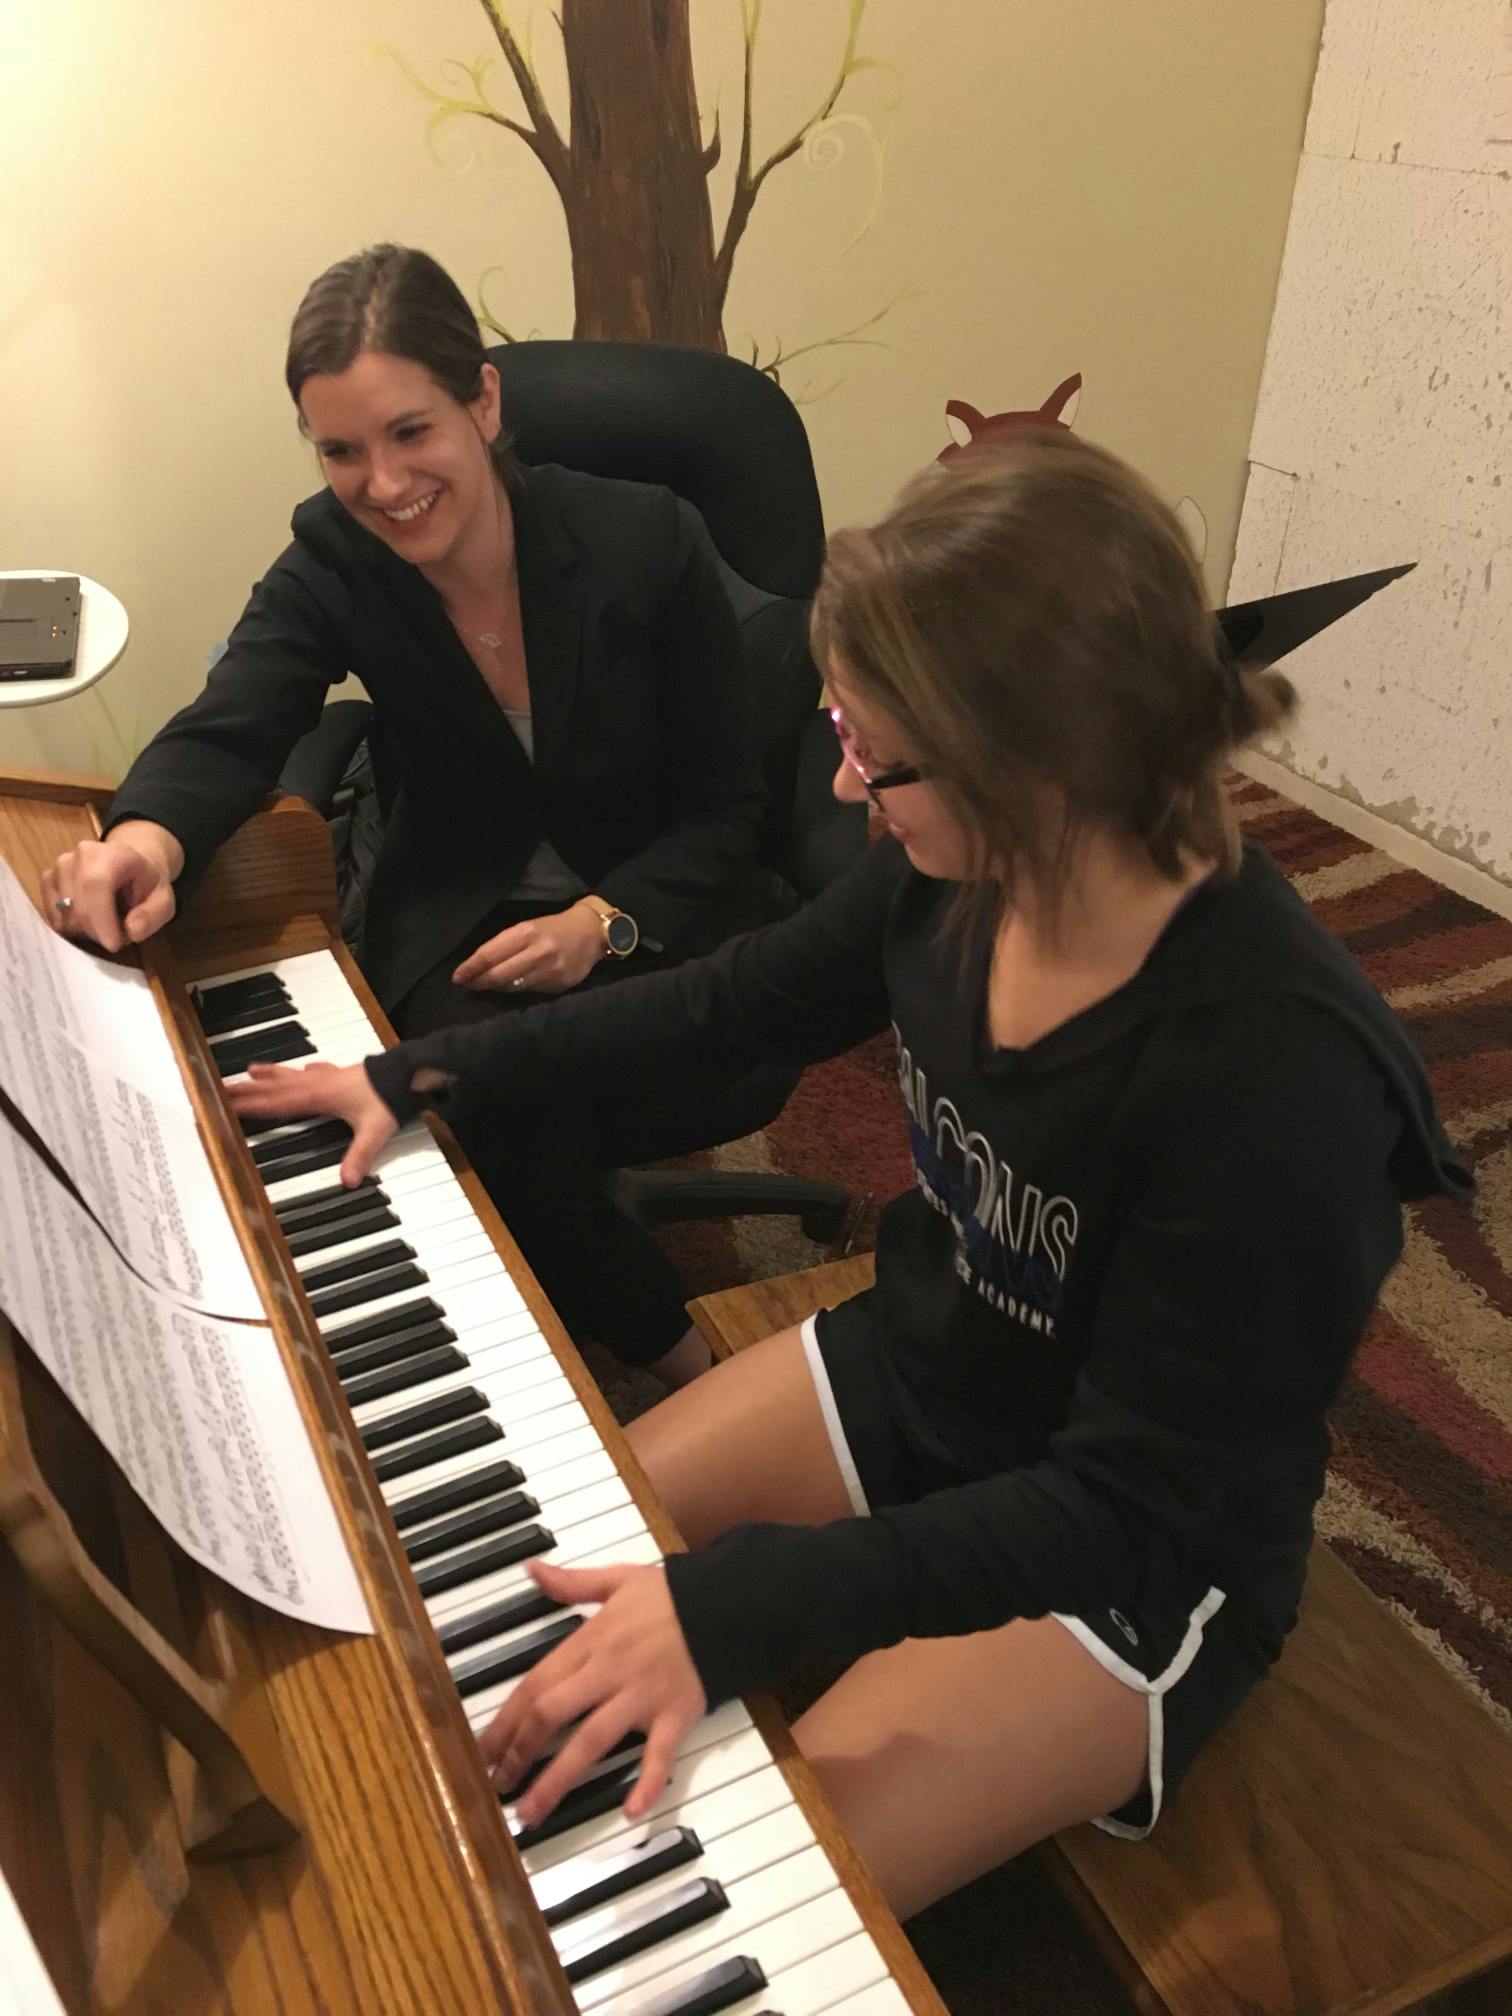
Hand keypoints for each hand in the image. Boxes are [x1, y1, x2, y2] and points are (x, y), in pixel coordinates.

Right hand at [41, 821, 184, 951]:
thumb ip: (153, 915)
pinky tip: (89, 920)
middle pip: (77, 907)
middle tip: (119, 934)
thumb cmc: (146, 882)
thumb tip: (132, 931)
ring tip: (106, 922)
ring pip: (63, 916)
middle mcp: (79, 856)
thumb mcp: (164, 899)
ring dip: (85, 931)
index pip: (95, 886)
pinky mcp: (47, 879)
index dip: (101, 920)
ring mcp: (59, 867)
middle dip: (99, 931)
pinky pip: (53, 916)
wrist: (128, 862)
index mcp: (112, 854)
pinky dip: (71, 927)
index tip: (113, 945)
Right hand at [223, 1060, 397, 1184]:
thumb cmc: (389, 1098)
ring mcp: (329, 1077)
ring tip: (251, 1070)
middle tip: (224, 1087)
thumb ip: (359, 1157)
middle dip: (250, 1089)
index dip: (253, 1105)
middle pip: (277, 1087)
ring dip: (272, 1074)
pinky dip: (303, 1071)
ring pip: (292, 1075)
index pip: (278, 1102)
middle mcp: (319, 1084)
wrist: (408, 1074)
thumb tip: (347, 1181)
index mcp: (319, 1096)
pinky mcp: (342, 1075)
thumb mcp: (374, 1132)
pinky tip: (304, 1068)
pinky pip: (314, 1072)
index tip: (227, 1104)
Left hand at [453, 902, 602, 993]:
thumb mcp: (529, 926)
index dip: (470, 968)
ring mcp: (549, 971)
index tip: (457, 977)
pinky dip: (515, 990)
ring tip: (484, 986)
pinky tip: (509, 987)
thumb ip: (506, 944)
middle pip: (498, 975)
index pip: (490, 954)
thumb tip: (479, 966)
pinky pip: (529, 991)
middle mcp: (538, 952)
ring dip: (494, 988)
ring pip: (512, 986)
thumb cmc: (554, 928)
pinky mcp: (558, 985)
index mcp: (527, 932)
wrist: (592, 933)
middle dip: (478, 982)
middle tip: (467, 985)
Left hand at [480, 1559, 705, 1831]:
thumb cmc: (672, 1593)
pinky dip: (646, 1782)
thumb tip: (532, 1568)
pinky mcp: (675, 1714)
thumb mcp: (617, 1579)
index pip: (536, 1684)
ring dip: (558, 1780)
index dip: (505, 1720)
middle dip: (520, 1752)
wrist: (727, 1600)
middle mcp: (609, 1672)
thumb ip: (571, 1582)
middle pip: (552, 1714)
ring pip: (591, 1741)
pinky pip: (659, 1754)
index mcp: (591, 1641)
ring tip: (532, 1813)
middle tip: (498, 1787)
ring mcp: (641, 1696)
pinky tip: (631, 1812)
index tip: (483, 1751)